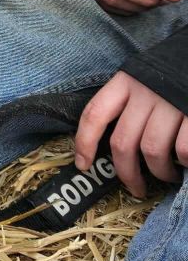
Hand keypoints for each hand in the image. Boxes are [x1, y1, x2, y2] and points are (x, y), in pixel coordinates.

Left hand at [75, 72, 187, 196]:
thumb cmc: (174, 72)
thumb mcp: (145, 78)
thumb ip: (130, 103)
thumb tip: (119, 146)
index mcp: (126, 82)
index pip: (94, 113)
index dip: (84, 142)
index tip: (83, 165)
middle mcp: (144, 92)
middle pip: (122, 142)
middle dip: (126, 173)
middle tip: (136, 188)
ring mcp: (169, 102)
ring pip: (151, 150)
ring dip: (159, 172)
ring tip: (168, 176)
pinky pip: (182, 150)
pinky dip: (184, 162)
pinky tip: (186, 162)